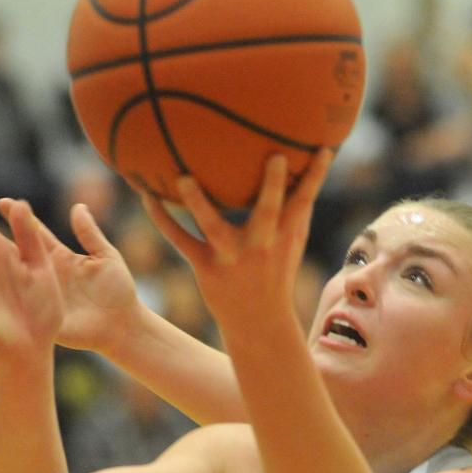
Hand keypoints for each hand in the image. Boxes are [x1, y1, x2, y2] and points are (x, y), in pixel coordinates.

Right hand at [0, 197, 138, 354]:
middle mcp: (43, 272)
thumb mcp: (107, 258)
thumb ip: (90, 234)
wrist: (122, 327)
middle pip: (13, 252)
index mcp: (58, 256)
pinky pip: (14, 306)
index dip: (18, 216)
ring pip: (8, 278)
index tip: (2, 201)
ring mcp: (38, 294)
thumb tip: (77, 206)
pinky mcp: (38, 315)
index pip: (33, 232)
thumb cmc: (120, 291)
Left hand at [142, 150, 331, 349]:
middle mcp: (260, 246)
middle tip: (274, 156)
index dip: (315, 177)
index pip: (304, 203)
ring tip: (183, 178)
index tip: (324, 149)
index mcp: (284, 237)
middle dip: (272, 186)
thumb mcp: (293, 244)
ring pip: (214, 227)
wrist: (259, 322)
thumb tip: (305, 169)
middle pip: (266, 212)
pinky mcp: (206, 267)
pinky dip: (163, 220)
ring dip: (198, 203)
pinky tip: (147, 197)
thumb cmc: (277, 273)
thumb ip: (298, 210)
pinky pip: (181, 241)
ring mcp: (231, 257)